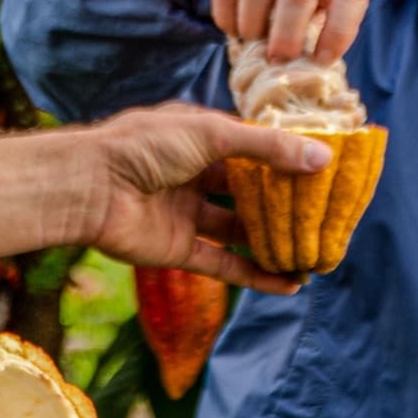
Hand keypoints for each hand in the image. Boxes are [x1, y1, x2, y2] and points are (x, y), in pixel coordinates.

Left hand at [79, 102, 333, 292]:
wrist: (90, 187)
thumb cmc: (145, 145)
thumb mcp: (212, 135)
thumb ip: (267, 149)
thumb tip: (322, 157)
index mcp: (200, 138)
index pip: (253, 148)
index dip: (286, 158)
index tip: (326, 170)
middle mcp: (194, 174)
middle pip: (247, 191)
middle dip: (284, 203)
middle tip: (326, 214)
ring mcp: (186, 212)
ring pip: (239, 230)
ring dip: (274, 241)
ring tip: (314, 251)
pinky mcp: (178, 249)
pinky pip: (224, 264)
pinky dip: (256, 275)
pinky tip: (290, 283)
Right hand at [191, 0, 367, 63]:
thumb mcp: (305, 3)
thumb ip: (310, 31)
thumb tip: (307, 79)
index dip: (341, 31)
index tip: (321, 60)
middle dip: (287, 33)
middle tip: (276, 58)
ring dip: (252, 22)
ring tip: (250, 39)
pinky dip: (227, 14)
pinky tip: (230, 25)